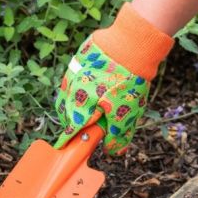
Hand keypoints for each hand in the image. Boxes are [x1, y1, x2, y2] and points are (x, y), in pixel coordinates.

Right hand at [54, 3, 173, 153]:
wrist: (131, 45)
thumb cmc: (128, 82)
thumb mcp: (127, 115)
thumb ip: (117, 136)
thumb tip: (112, 151)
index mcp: (81, 107)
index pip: (70, 130)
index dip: (68, 140)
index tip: (65, 148)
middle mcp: (71, 90)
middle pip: (65, 113)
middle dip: (72, 122)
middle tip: (85, 126)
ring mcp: (72, 73)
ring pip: (66, 95)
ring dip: (73, 104)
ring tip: (89, 107)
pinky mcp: (78, 60)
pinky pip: (72, 78)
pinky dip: (77, 87)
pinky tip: (92, 87)